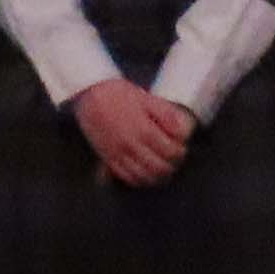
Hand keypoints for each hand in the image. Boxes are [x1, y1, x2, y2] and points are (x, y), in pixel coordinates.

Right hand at [69, 79, 191, 186]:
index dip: (180, 152)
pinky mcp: (107, 157)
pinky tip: (144, 174)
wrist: (89, 93)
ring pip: (144, 176)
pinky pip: (126, 177)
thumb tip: (185, 132)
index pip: (171, 152)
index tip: (181, 148)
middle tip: (173, 159)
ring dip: (157, 176)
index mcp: (144, 130)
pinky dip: (139, 180)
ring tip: (162, 168)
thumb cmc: (118, 94)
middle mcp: (131, 145)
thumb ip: (168, 115)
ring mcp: (118, 153)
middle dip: (171, 165)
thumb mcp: (147, 98)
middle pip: (159, 168)